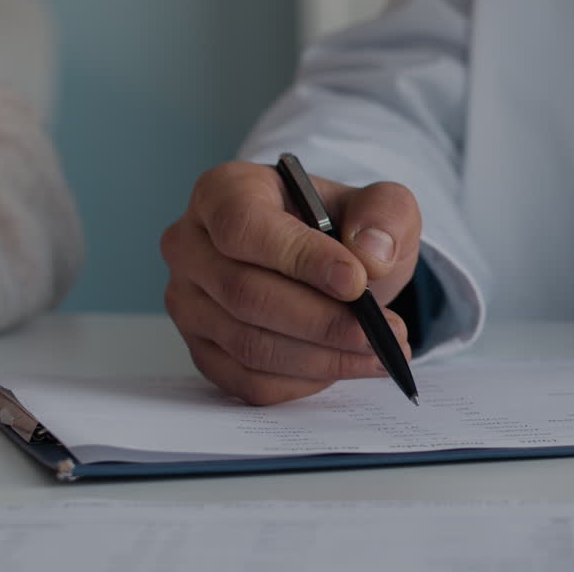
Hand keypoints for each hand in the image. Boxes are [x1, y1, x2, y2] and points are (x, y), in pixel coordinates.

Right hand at [161, 161, 420, 404]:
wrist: (332, 263)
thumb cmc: (344, 226)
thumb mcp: (380, 204)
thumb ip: (385, 215)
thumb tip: (370, 256)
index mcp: (223, 192)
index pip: (244, 227)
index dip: (300, 258)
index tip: (357, 282)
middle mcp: (191, 246)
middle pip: (244, 294)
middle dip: (322, 320)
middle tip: (379, 331)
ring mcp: (189, 303)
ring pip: (248, 344)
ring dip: (321, 357)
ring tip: (377, 352)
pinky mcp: (203, 350)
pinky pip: (248, 380)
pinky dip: (303, 382)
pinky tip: (345, 366)